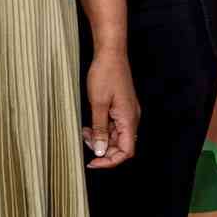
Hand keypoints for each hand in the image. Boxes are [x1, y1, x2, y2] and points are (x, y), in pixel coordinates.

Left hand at [84, 48, 138, 168]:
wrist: (110, 54)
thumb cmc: (105, 74)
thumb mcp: (98, 104)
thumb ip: (100, 130)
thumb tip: (101, 151)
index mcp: (129, 119)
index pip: (126, 151)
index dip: (110, 161)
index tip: (93, 162)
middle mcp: (131, 118)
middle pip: (121, 145)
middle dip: (102, 149)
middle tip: (85, 142)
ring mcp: (126, 113)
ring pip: (116, 136)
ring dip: (100, 139)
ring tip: (85, 132)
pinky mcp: (121, 108)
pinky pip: (113, 126)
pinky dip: (101, 129)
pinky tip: (89, 125)